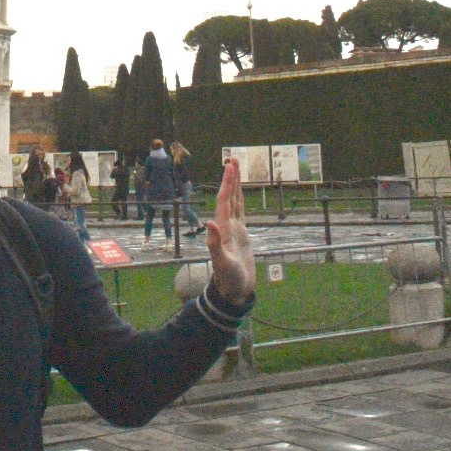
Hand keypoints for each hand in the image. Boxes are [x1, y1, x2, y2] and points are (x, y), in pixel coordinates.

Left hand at [206, 163, 255, 304]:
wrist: (234, 291)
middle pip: (229, 196)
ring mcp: (234, 229)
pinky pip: (241, 212)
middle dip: (230, 178)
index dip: (227, 183)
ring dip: (235, 186)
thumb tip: (209, 223)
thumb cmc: (228, 278)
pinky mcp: (241, 235)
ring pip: (234, 202)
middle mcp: (226, 225)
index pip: (224, 200)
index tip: (229, 167)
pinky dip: (240, 200)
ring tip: (236, 169)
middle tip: (233, 159)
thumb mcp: (221, 262)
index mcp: (222, 228)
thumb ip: (214, 243)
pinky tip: (240, 193)